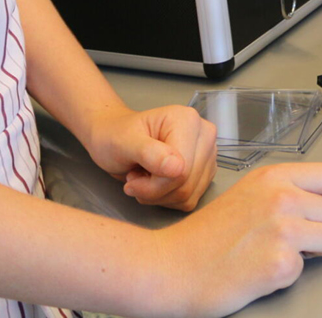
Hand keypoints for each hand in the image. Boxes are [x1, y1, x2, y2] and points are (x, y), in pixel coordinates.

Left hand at [83, 103, 217, 210]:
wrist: (113, 137)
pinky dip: (167, 198)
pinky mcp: (205, 171)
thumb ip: (149, 153)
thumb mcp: (124, 143)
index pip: (182, 170)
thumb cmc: (115, 136)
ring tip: (143, 177)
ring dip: (159, 196)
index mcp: (188, 121)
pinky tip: (155, 182)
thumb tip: (178, 168)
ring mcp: (207, 154)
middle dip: (154, 191)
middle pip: (187, 185)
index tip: (131, 178)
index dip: (153, 184)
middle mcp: (204, 135)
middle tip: (134, 177)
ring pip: (189, 196)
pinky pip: (189, 200)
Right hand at [156, 162, 321, 317]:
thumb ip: (283, 190)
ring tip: (277, 252)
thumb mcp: (247, 193)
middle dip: (320, 228)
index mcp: (274, 176)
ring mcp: (283, 230)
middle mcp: (282, 197)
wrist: (171, 267)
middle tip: (290, 239)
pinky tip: (260, 269)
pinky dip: (286, 274)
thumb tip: (321, 199)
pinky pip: (307, 269)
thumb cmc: (205, 235)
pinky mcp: (281, 264)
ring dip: (311, 252)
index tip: (316, 211)